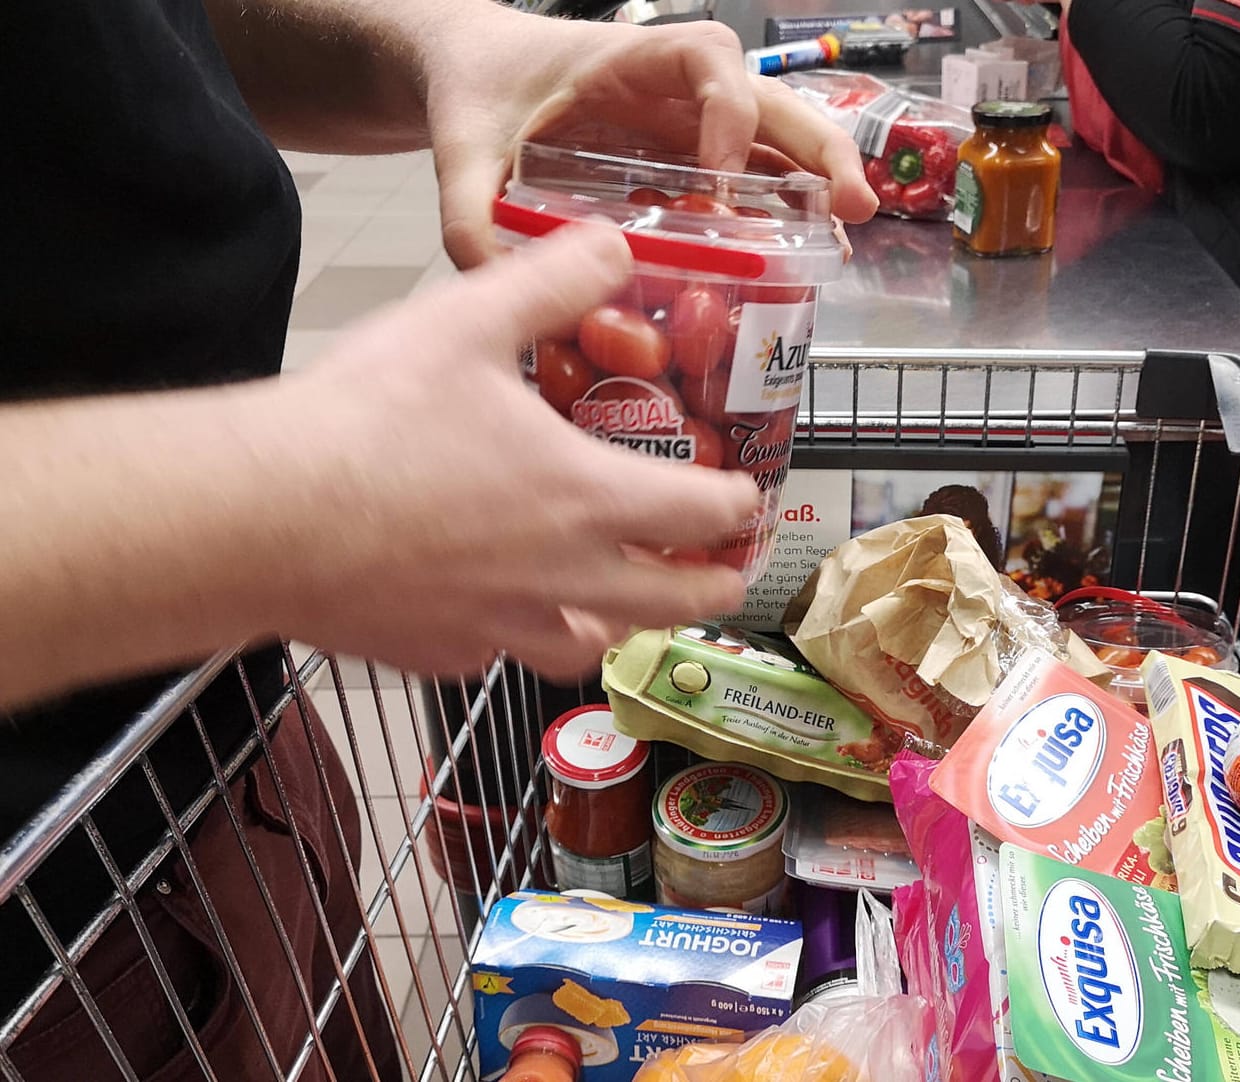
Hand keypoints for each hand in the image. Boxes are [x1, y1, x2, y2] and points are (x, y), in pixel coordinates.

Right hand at [277, 224, 757, 679]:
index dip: (738, 507)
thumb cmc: (368, 422)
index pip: (702, 514)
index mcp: (585, 496)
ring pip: (591, 644)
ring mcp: (502, 627)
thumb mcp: (469, 322)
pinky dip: (519, 634)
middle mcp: (561, 577)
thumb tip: (617, 245)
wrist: (260, 519)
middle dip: (711, 588)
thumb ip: (554, 280)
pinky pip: (503, 655)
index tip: (747, 499)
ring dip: (621, 623)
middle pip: (670, 603)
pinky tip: (497, 608)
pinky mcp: (441, 654)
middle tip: (723, 575)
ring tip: (618, 603)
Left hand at [419, 7, 877, 267]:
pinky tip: (809, 250)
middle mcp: (675, 86)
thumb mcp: (464, 146)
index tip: (720, 185)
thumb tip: (494, 279)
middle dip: (819, 151)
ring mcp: (690, 120)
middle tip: (855, 206)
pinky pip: (752, 172)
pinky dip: (784, 206)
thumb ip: (467, 212)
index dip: (729, 115)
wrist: (477, 72)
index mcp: (630, 59)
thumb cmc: (480, 88)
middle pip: (770, 101)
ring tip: (850, 238)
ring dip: (817, 182)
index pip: (708, 64)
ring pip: (774, 138)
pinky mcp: (690, 153)